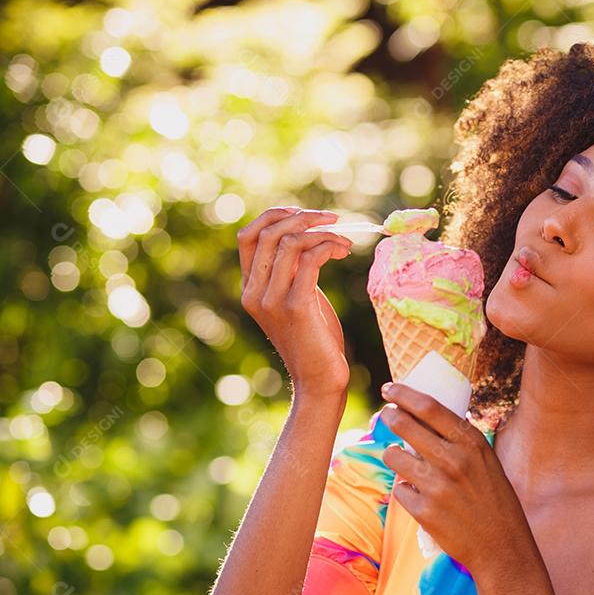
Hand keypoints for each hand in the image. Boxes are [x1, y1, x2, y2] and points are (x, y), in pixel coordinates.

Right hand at [237, 207, 352, 397]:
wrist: (320, 381)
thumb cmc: (315, 341)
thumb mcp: (298, 299)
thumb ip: (292, 273)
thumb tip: (308, 238)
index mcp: (250, 289)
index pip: (248, 236)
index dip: (274, 216)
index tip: (305, 213)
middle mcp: (254, 293)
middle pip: (269, 233)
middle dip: (304, 218)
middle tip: (334, 219)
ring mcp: (272, 300)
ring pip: (291, 242)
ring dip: (324, 234)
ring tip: (345, 243)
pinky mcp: (296, 307)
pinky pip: (309, 260)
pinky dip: (329, 247)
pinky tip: (343, 252)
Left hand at [378, 382, 530, 575]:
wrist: (502, 546)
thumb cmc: (494, 499)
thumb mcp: (486, 460)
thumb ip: (460, 441)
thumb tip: (425, 419)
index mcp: (471, 442)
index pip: (428, 407)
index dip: (403, 393)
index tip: (389, 387)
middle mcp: (453, 460)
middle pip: (404, 425)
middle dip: (390, 416)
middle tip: (387, 415)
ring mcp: (437, 486)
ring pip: (394, 457)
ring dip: (393, 455)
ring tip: (402, 459)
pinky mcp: (424, 512)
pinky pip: (399, 490)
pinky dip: (405, 490)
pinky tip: (419, 495)